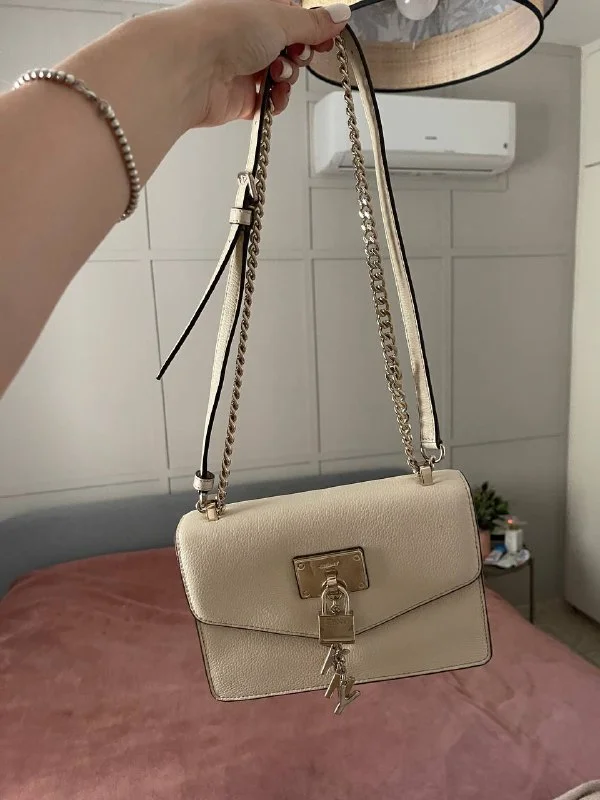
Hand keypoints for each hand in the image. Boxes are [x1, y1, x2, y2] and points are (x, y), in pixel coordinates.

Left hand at [165, 0, 350, 126]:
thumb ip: (313, 23)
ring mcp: (243, 66)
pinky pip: (268, 103)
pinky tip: (271, 97)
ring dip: (287, 79)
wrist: (190, 68)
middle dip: (299, 55)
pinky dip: (275, 102)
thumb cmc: (222, 31)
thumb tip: (339, 15)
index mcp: (257, 7)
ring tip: (276, 74)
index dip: (312, 29)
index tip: (325, 38)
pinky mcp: (239, 96)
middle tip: (294, 54)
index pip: (294, 18)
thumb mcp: (280, 18)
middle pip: (291, 49)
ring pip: (282, 77)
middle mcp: (248, 35)